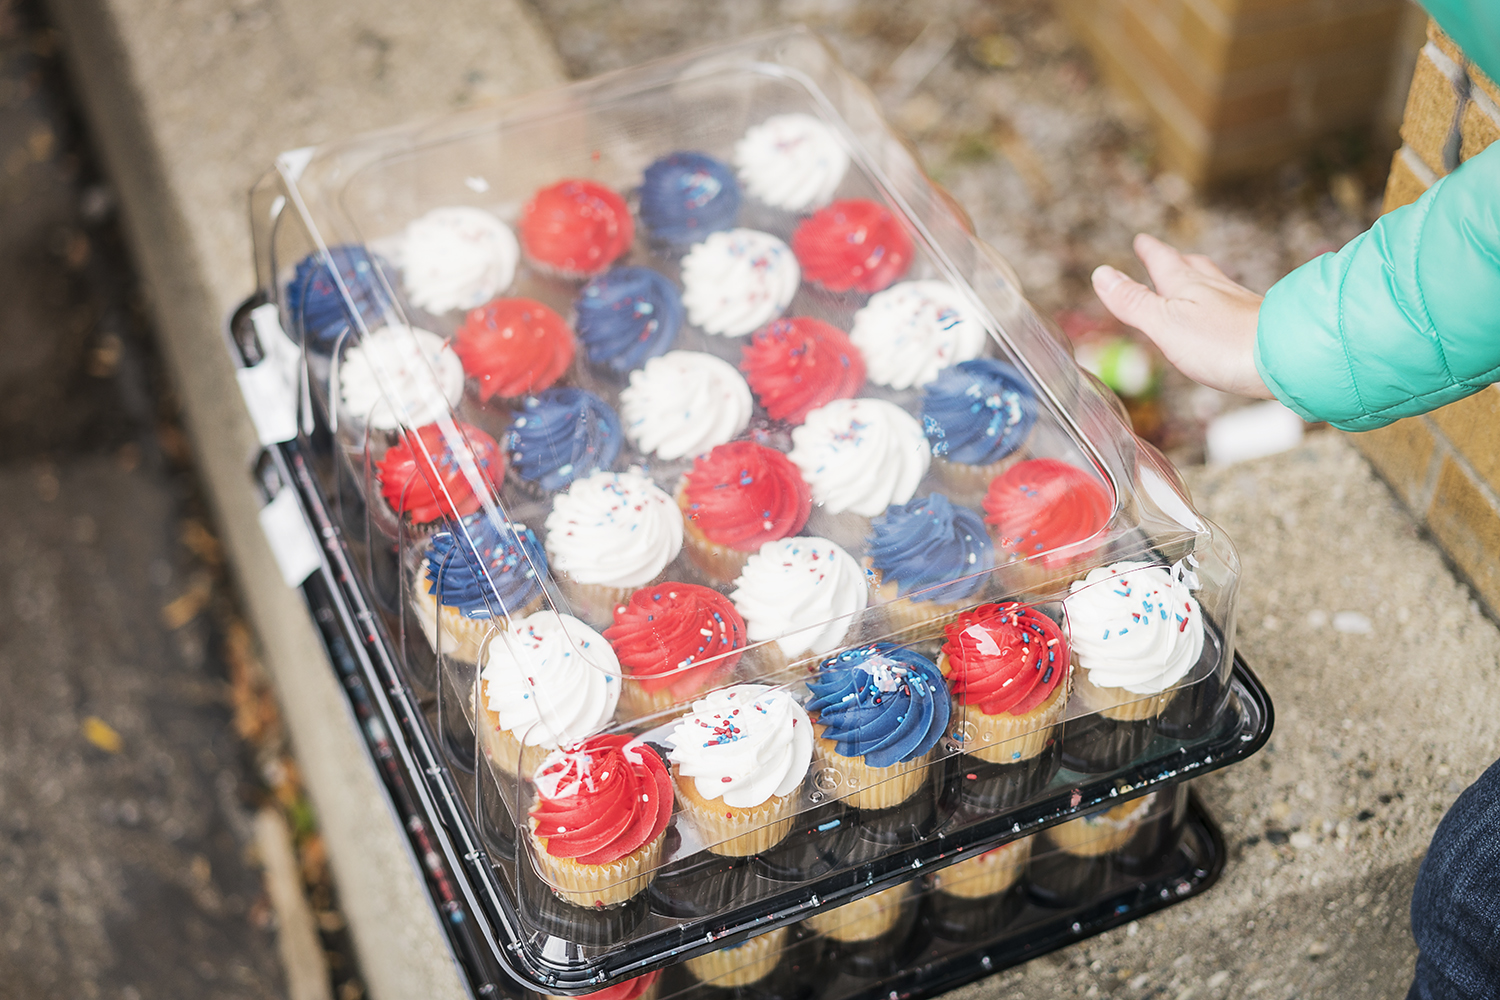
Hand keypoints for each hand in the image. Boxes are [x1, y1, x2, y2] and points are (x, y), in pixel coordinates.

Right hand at [1091, 233, 1272, 398]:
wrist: (1284, 357)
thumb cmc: (1222, 344)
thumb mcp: (1164, 324)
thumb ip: (1133, 302)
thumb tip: (1101, 274)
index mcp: (1188, 287)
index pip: (1163, 262)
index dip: (1150, 252)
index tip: (1141, 240)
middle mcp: (1216, 289)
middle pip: (1193, 268)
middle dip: (1176, 261)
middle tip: (1168, 255)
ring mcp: (1240, 306)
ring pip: (1216, 284)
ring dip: (1202, 280)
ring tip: (1197, 279)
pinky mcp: (1258, 325)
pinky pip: (1235, 306)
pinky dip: (1223, 304)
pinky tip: (1229, 314)